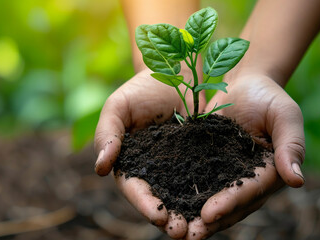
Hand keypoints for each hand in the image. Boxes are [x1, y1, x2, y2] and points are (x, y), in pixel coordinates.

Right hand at [94, 68, 204, 238]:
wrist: (177, 69)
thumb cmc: (142, 87)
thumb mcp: (117, 107)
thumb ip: (106, 135)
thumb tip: (100, 169)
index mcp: (130, 162)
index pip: (134, 188)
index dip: (143, 203)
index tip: (157, 216)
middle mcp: (154, 169)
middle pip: (159, 199)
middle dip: (169, 218)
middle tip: (181, 233)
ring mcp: (179, 165)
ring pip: (183, 195)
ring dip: (190, 214)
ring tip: (201, 229)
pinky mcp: (202, 158)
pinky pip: (206, 179)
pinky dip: (210, 195)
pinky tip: (219, 207)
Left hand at [185, 74, 305, 238]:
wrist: (243, 84)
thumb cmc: (268, 97)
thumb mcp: (285, 115)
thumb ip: (291, 145)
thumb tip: (297, 180)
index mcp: (268, 173)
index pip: (249, 191)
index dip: (230, 203)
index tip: (209, 213)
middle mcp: (245, 180)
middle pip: (228, 205)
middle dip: (209, 221)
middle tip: (187, 235)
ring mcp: (224, 174)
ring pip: (209, 199)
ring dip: (192, 215)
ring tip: (173, 228)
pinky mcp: (205, 163)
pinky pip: (192, 180)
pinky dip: (180, 193)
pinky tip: (164, 203)